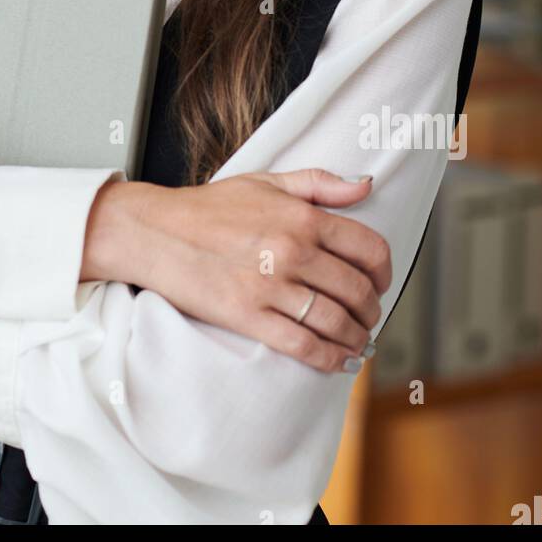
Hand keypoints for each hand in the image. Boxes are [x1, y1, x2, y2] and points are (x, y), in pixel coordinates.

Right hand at [81, 170, 390, 372]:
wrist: (156, 232)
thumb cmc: (208, 207)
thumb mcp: (265, 181)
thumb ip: (319, 183)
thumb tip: (365, 185)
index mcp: (302, 217)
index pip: (368, 249)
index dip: (385, 271)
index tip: (381, 282)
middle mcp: (293, 251)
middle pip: (358, 290)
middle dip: (372, 309)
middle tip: (369, 316)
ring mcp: (271, 287)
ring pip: (337, 322)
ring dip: (357, 338)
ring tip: (357, 340)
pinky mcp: (250, 317)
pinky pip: (304, 346)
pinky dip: (329, 358)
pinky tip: (336, 359)